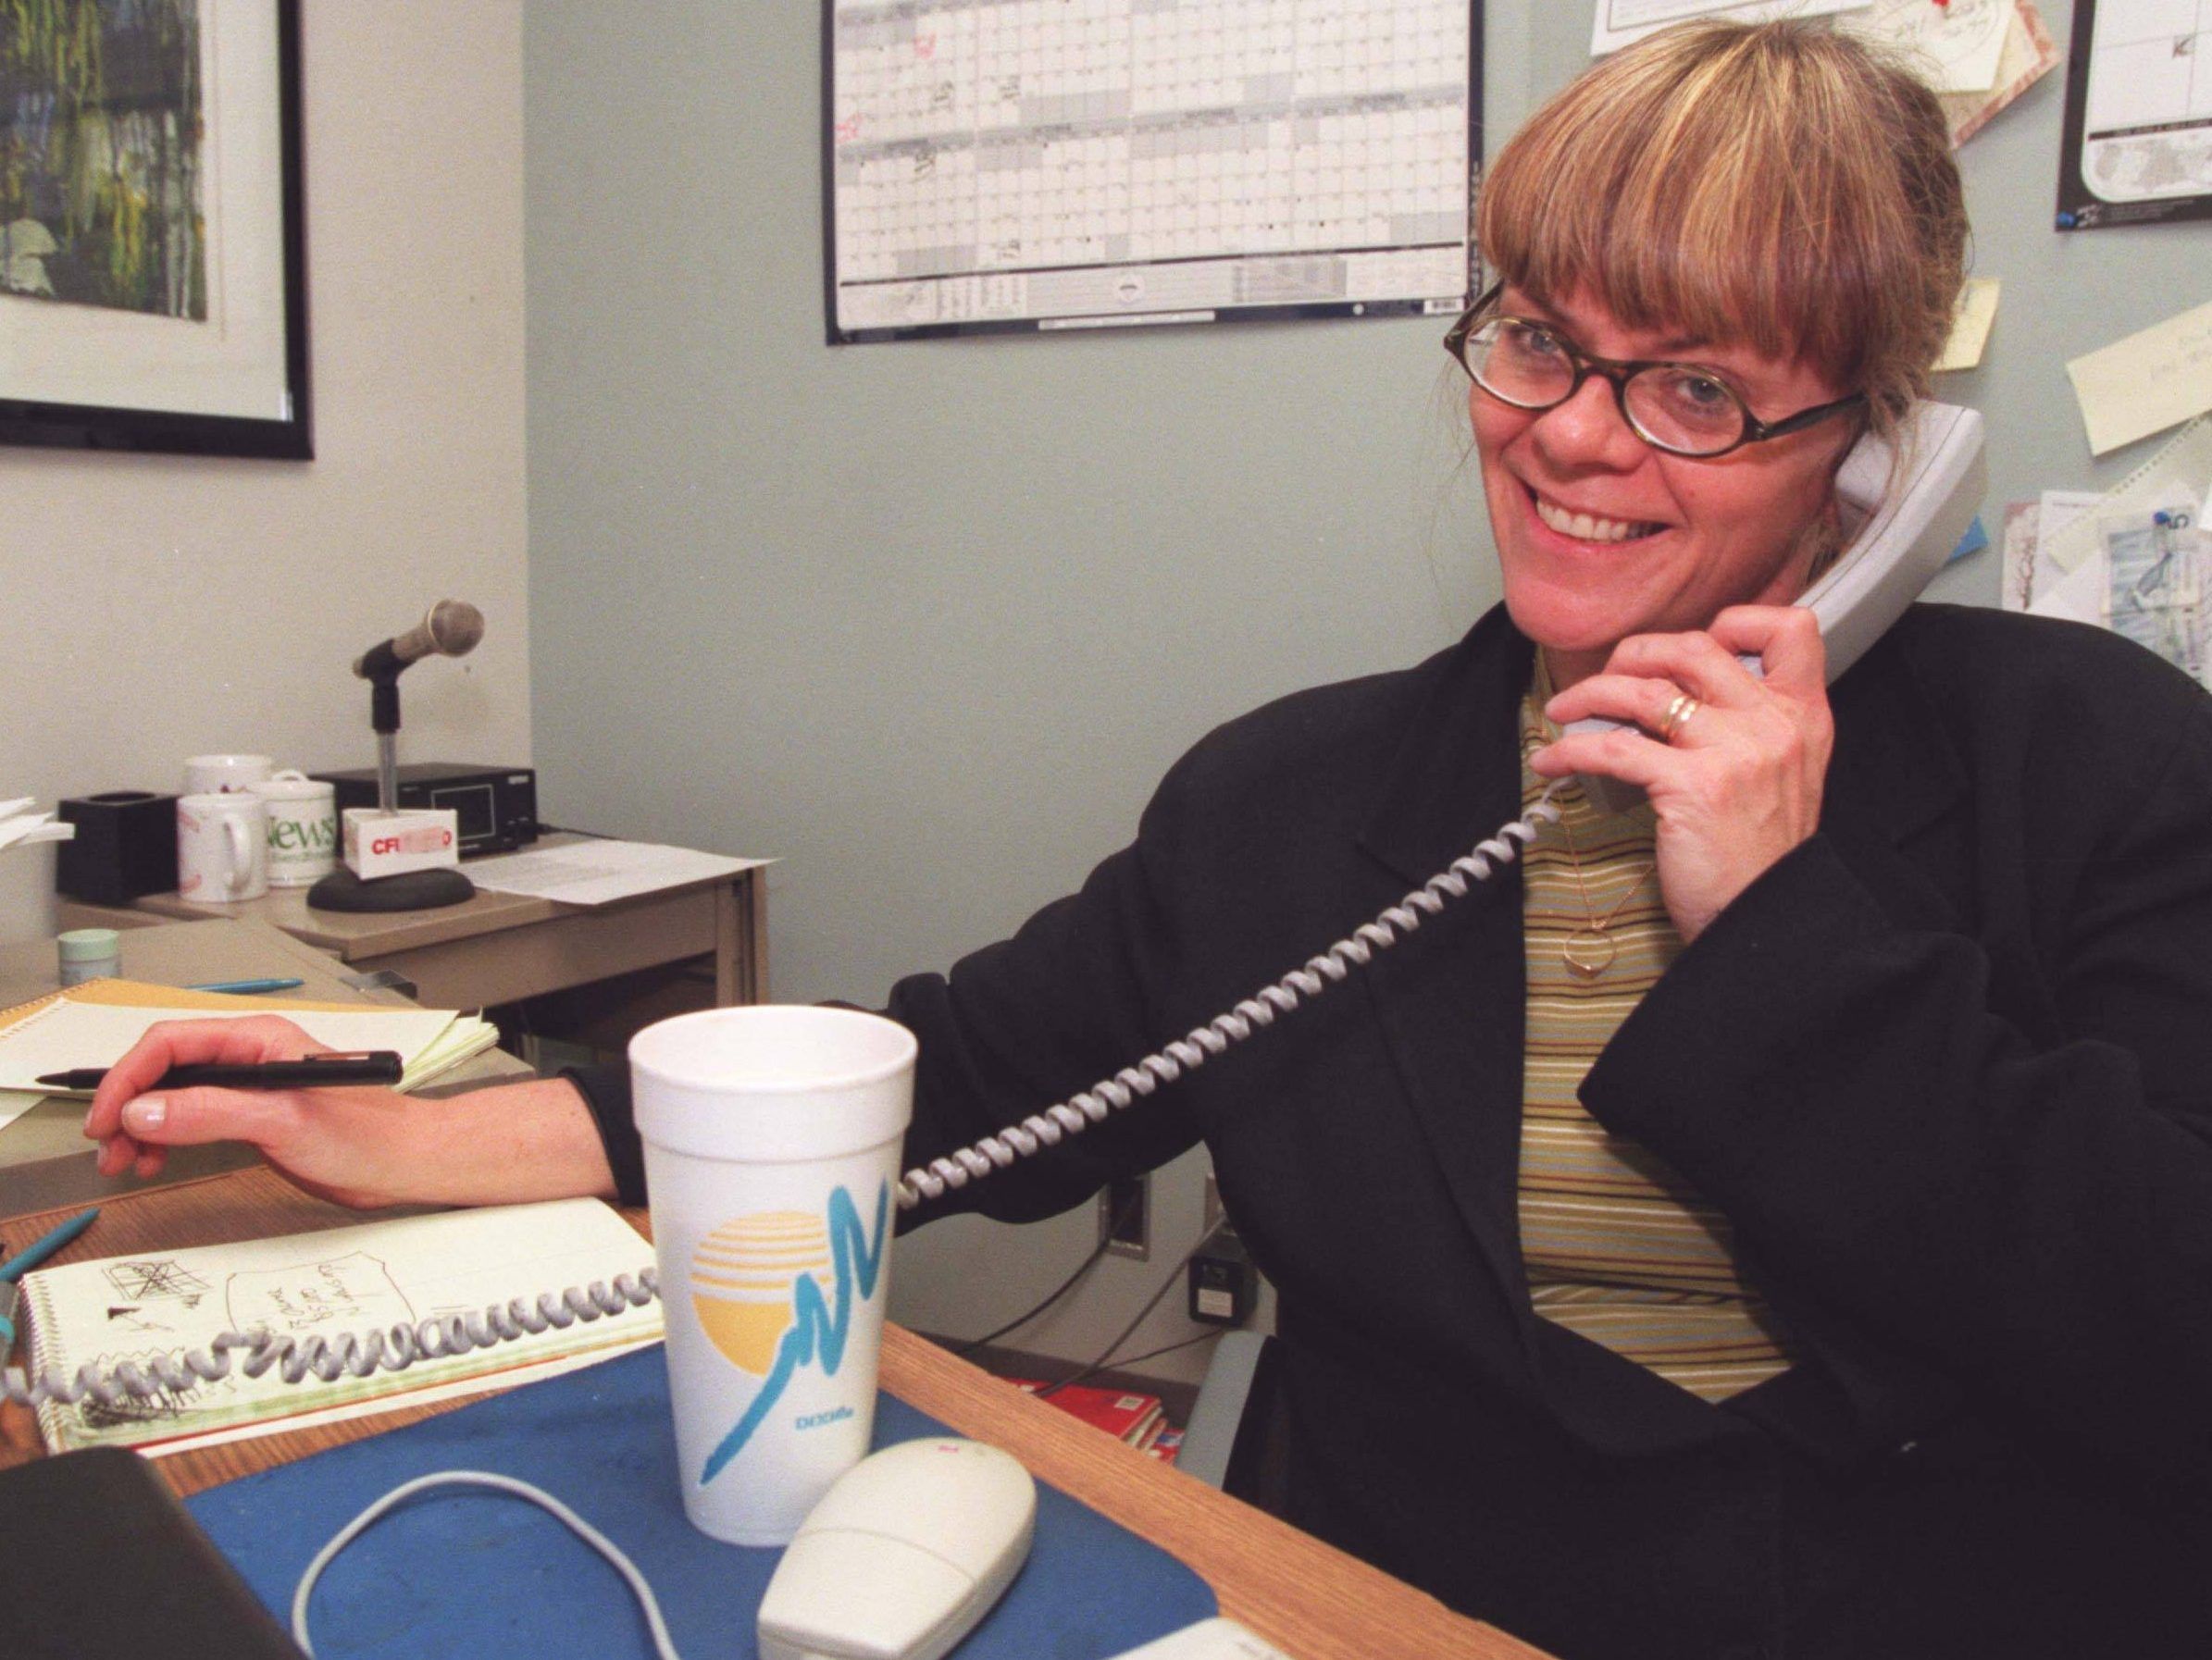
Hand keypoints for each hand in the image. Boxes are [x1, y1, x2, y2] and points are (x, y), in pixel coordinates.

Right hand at [81, 1015, 617, 1208]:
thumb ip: (212, 1113)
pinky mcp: (254, 1116)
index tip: (105, 1118)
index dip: (127, 1078)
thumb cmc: (366, 1135)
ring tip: (128, 1162)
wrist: (408, 1162)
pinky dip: (167, 1137)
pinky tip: (158, 1159)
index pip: (169, 1043)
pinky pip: (193, 1117)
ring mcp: (250, 1087)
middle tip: (108, 1150)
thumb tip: (144, 1110)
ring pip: (174, 1095)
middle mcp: (249, 1057)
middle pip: (165, 1069)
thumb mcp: (282, 1123)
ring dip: (143, 1125)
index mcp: (257, 1041)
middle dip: (128, 1105)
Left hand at [1528, 606, 1833, 942]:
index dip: (1736, 621)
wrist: (1766, 918)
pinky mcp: (1691, 786)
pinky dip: (1571, 751)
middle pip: (1695, 647)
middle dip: (1636, 653)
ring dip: (1589, 695)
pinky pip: (1614, 748)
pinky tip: (1552, 761)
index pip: (1790, 628)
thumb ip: (1753, 726)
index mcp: (1803, 715)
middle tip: (1608, 676)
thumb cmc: (1761, 853)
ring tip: (1563, 711)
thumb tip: (1680, 691)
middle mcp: (1773, 724)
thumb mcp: (1784, 775)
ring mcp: (1733, 751)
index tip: (1689, 649)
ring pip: (1643, 690)